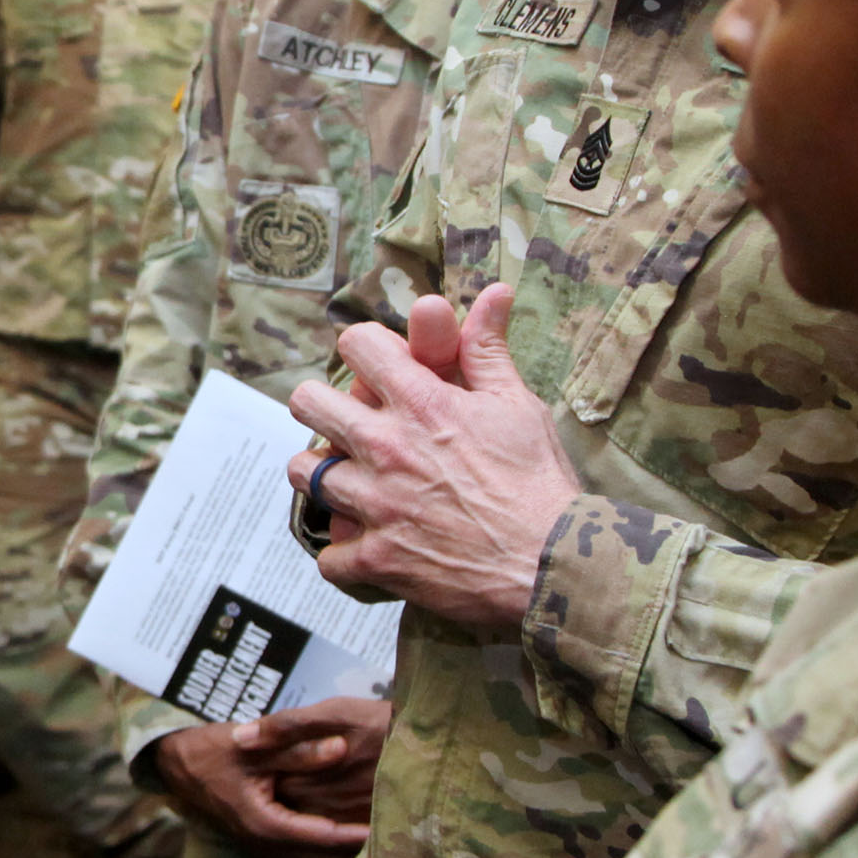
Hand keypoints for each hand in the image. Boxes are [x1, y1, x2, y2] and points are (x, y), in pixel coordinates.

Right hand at [149, 699, 390, 857]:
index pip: (319, 834)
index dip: (354, 833)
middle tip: (395, 850)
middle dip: (355, 854)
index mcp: (263, 823)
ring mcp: (264, 845)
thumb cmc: (213, 751)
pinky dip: (327, 850)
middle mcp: (265, 843)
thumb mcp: (254, 746)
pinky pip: (303, 851)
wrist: (177, 764)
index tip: (385, 828)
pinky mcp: (266, 839)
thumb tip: (342, 748)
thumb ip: (297, 749)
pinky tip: (353, 848)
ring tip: (384, 854)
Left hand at [286, 285, 577, 634]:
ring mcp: (376, 504)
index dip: (366, 351)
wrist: (553, 562)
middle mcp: (387, 447)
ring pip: (304, 472)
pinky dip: (344, 553)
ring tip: (351, 481)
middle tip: (347, 424)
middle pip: (308, 402)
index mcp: (422, 403)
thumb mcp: (518, 404)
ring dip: (323, 474)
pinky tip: (367, 546)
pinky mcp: (377, 558)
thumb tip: (492, 295)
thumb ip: (487, 350)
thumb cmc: (540, 481)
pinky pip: (328, 554)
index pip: (357, 344)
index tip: (380, 371)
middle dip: (324, 406)